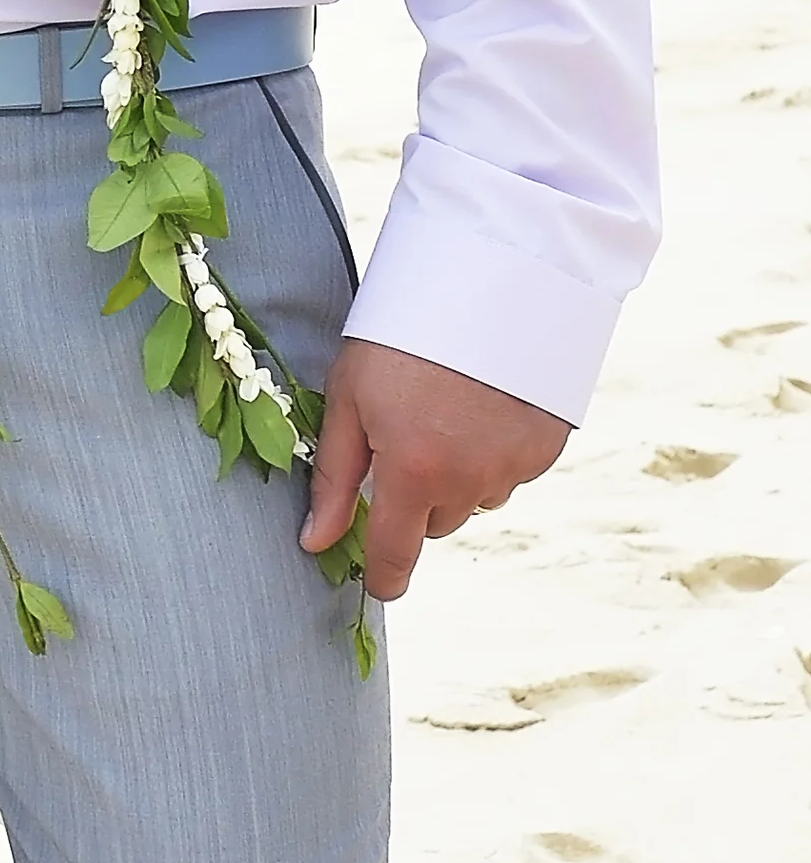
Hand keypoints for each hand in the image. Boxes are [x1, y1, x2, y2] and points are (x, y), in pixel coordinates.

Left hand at [301, 340, 570, 601]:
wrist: (488, 278)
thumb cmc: (401, 333)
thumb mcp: (348, 396)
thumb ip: (333, 477)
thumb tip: (315, 541)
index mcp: (413, 472)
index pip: (395, 553)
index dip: (384, 576)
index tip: (380, 584)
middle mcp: (469, 480)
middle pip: (436, 522)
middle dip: (418, 497)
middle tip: (406, 438)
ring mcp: (514, 465)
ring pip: (476, 499)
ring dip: (459, 476)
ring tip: (448, 412)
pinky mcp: (548, 445)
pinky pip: (512, 472)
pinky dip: (494, 453)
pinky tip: (483, 407)